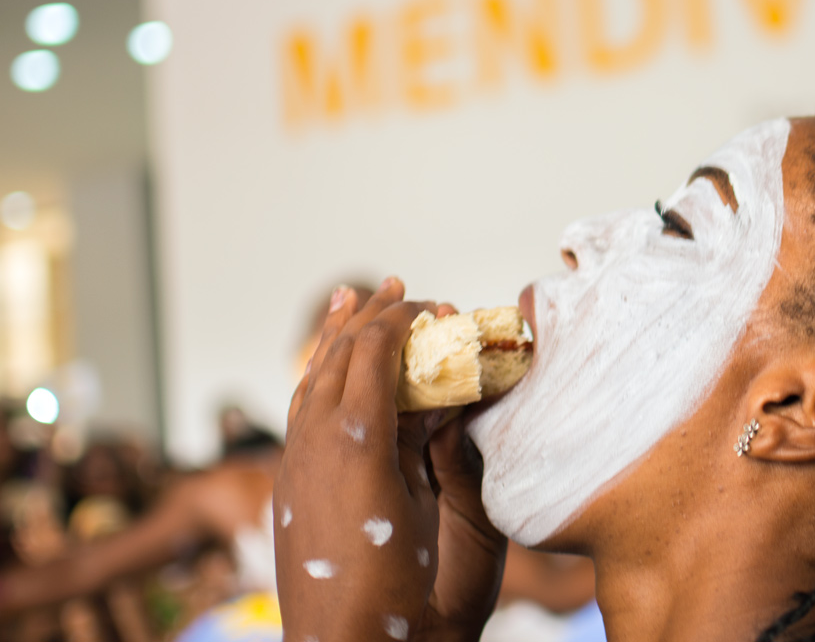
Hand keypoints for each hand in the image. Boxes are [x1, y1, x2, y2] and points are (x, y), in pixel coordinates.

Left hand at [275, 279, 505, 641]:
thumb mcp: (447, 520)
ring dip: (333, 338)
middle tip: (396, 286)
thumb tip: (446, 406)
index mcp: (359, 447)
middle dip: (367, 317)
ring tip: (347, 299)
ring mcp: (297, 466)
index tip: (430, 304)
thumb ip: (447, 455)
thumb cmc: (413, 603)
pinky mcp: (291, 488)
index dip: (401, 322)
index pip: (374, 356)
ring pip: (310, 381)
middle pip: (338, 357)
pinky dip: (315, 378)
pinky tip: (323, 367)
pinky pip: (299, 413)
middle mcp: (317, 446)